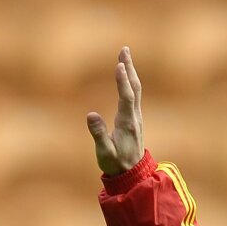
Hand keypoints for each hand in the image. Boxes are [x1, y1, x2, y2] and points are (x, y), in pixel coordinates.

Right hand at [86, 45, 144, 175]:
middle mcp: (134, 118)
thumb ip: (98, 134)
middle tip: (124, 50)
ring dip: (130, 72)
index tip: (119, 65)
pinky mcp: (134, 119)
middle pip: (134, 88)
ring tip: (124, 56)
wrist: (132, 175)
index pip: (126, 98)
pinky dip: (130, 82)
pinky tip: (127, 75)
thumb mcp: (105, 153)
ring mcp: (136, 118)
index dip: (123, 81)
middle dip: (129, 68)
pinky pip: (134, 95)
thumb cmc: (116, 165)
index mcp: (127, 124)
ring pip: (136, 90)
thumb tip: (90, 115)